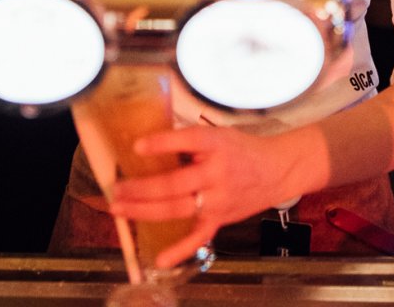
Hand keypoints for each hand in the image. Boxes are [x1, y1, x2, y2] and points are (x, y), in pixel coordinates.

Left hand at [108, 123, 326, 268]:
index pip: (187, 141)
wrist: (276, 170)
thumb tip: (152, 147)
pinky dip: (180, 250)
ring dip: (145, 210)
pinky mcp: (220, 219)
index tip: (137, 146)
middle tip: (116, 188)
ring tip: (120, 209)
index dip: (161, 143)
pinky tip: (160, 259)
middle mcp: (216, 173)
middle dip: (141, 187)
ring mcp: (218, 200)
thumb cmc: (242, 149)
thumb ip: (190, 142)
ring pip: (177, 209)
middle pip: (174, 183)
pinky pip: (198, 238)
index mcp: (216, 145)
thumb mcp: (219, 135)